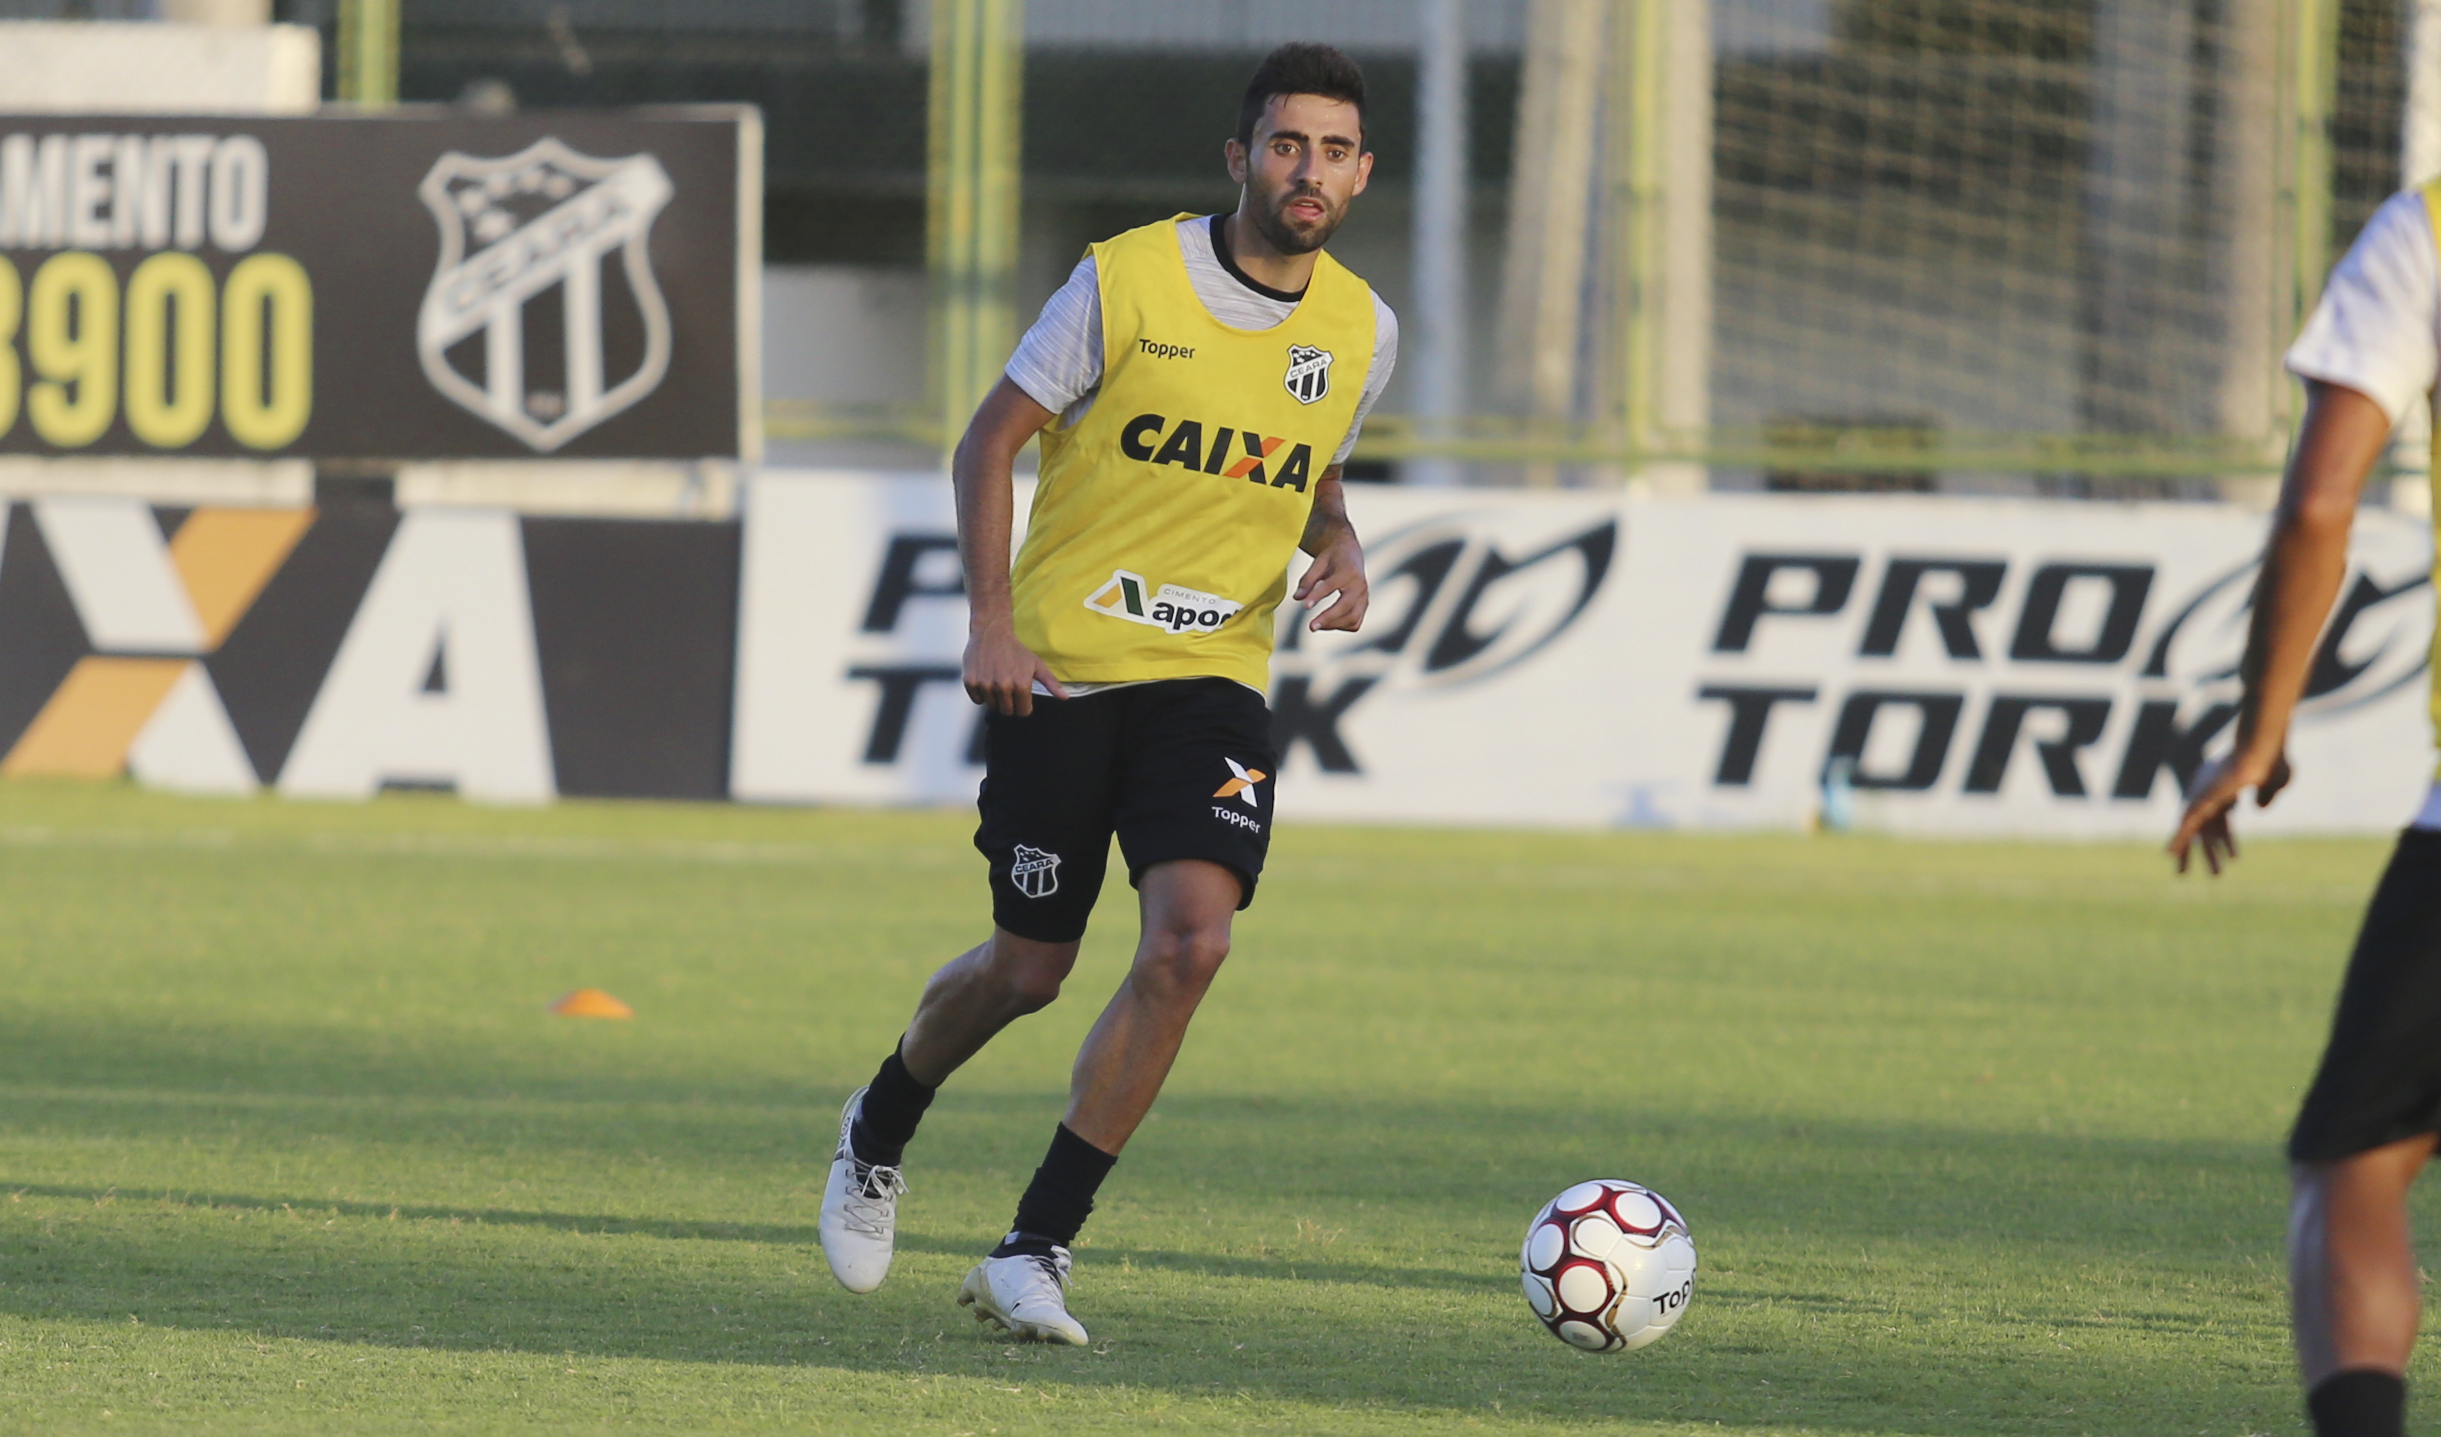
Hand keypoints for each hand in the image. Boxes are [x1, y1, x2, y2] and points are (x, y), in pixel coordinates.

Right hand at [964, 624, 1066, 716]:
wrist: (991, 633)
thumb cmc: (1016, 650)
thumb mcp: (1037, 665)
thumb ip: (1051, 683)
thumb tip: (1065, 698)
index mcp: (1021, 684)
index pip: (1023, 712)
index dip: (1023, 705)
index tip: (1021, 695)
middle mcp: (1003, 686)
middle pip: (1007, 711)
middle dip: (1009, 703)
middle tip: (1008, 685)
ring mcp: (985, 684)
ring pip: (992, 706)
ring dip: (995, 697)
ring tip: (997, 679)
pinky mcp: (970, 682)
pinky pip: (977, 700)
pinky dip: (981, 693)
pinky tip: (986, 678)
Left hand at [1294, 539, 1367, 632]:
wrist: (1350, 553)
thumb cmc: (1332, 557)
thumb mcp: (1318, 563)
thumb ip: (1308, 580)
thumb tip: (1297, 598)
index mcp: (1348, 571)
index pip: (1331, 586)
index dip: (1317, 596)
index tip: (1305, 606)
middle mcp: (1360, 585)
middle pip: (1346, 607)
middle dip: (1328, 618)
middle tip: (1311, 627)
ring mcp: (1364, 597)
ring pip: (1353, 618)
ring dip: (1333, 625)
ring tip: (1315, 625)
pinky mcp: (1364, 605)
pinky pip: (1355, 622)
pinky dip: (1342, 626)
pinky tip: (1328, 623)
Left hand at [2167, 747, 2293, 875]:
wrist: (2264, 749)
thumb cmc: (2273, 759)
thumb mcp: (2276, 781)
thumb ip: (2266, 795)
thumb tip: (2258, 808)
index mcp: (2226, 789)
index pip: (2222, 821)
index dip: (2226, 840)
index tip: (2233, 857)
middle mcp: (2210, 792)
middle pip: (2203, 828)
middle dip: (2202, 850)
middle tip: (2196, 870)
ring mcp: (2204, 795)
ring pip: (2195, 830)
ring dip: (2191, 852)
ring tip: (2182, 875)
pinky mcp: (2201, 798)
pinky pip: (2186, 822)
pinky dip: (2178, 837)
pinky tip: (2170, 854)